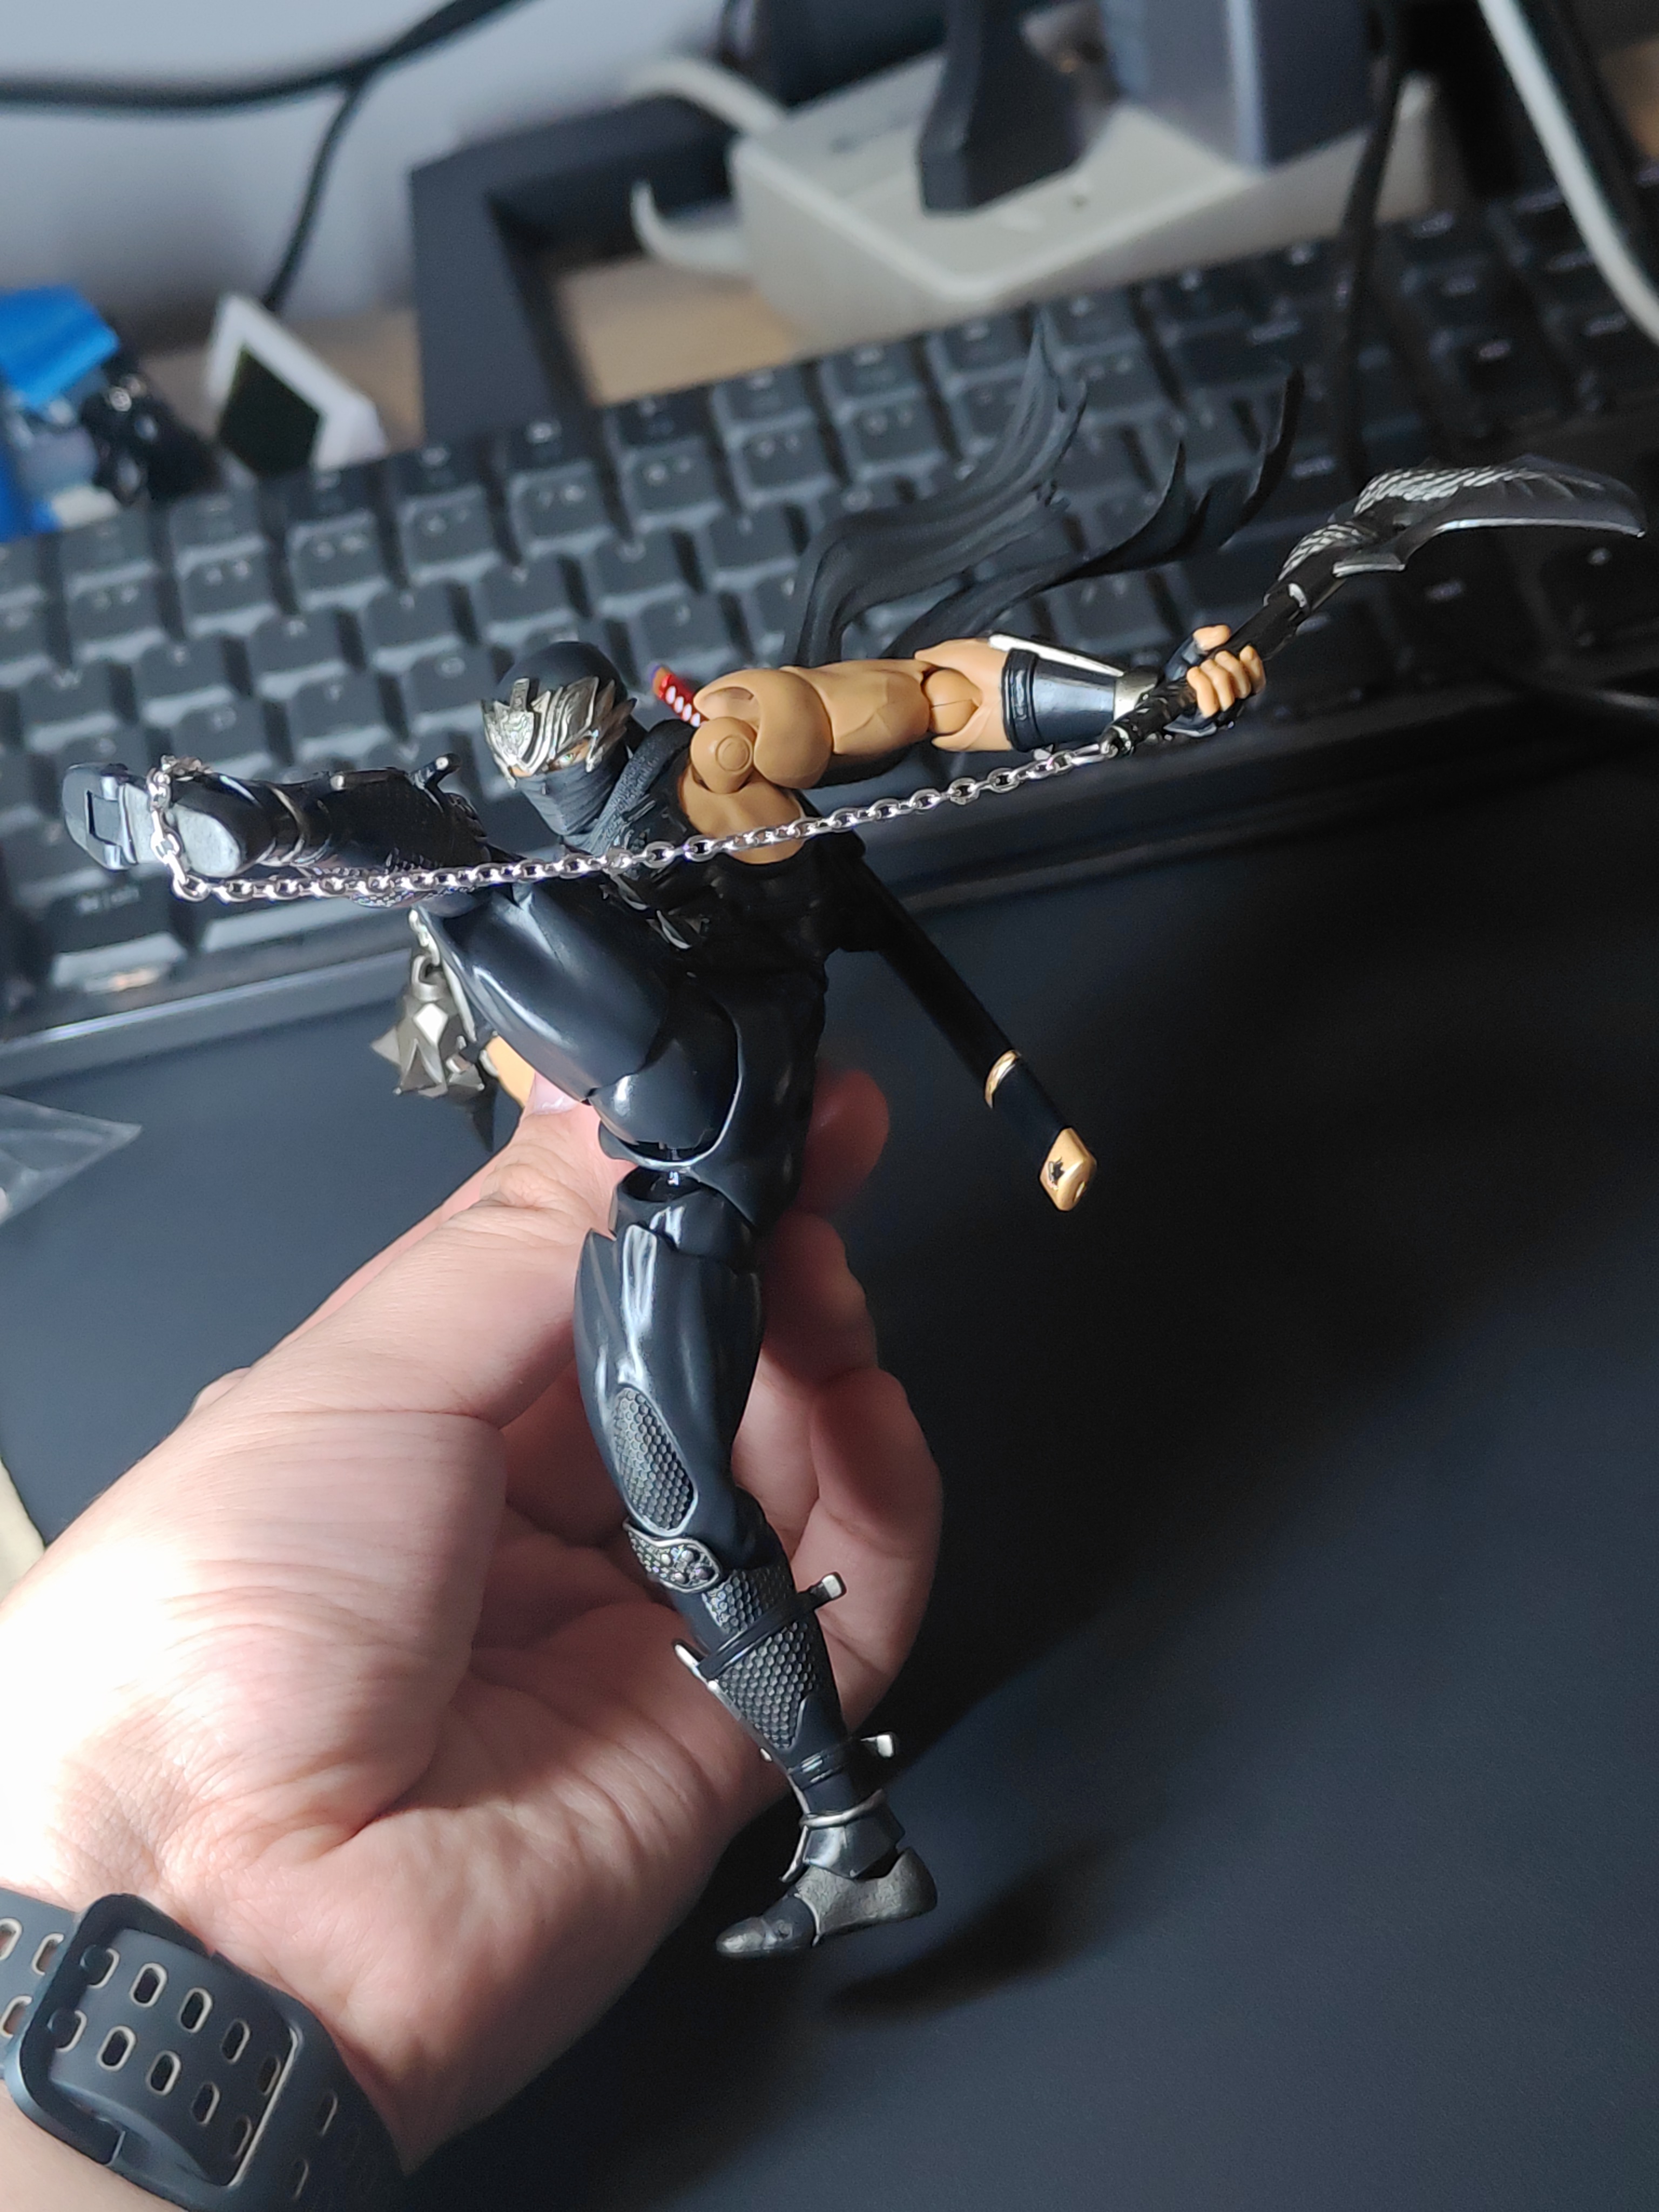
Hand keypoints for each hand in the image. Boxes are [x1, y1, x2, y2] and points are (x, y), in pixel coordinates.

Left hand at [0, 1070, 938, 2174]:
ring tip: (819, 1294)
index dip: (689, 1193)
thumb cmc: (217, 1629)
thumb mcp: (362, 1373)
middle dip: (775, 1259)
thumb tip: (608, 1098)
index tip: (774, 1115)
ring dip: (832, 1358)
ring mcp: (640, 1621)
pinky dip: (885, 1493)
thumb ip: (521, 1237)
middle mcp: (542, 1516)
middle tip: (815, 1175)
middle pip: (714, 1363)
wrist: (216, 1915)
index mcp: (436, 1423)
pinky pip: (850, 1593)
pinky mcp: (726, 1723)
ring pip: (800, 1463)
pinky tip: (864, 1410)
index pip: (602, 1280)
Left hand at [1181, 623, 1265, 722]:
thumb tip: (1223, 633)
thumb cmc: (1180, 673)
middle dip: (1230, 666)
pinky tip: (1194, 674)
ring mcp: (1216, 714)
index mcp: (1235, 686)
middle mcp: (1229, 702)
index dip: (1254, 666)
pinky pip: (1210, 706)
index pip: (1257, 682)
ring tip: (1202, 667)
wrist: (1159, 690)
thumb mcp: (1195, 648)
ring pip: (1228, 697)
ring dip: (1215, 675)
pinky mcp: (1202, 720)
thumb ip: (1209, 637)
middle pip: (1244, 688)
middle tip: (1215, 658)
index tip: (1246, 651)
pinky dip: (1202, 685)